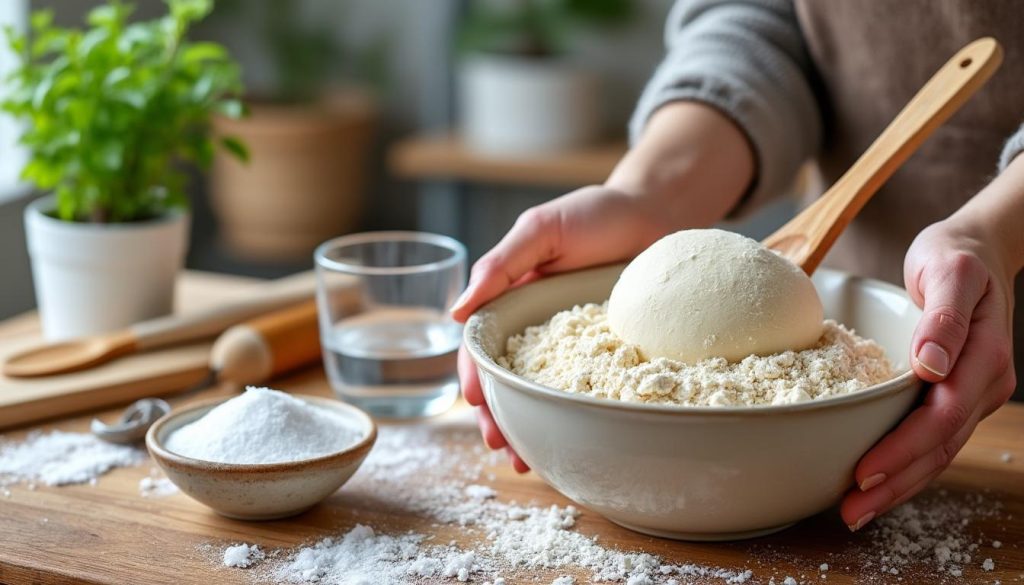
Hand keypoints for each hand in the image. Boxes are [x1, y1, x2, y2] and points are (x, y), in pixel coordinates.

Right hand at [451, 185, 668, 470]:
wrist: (655, 213)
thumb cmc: (593, 214)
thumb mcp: (539, 230)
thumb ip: (500, 265)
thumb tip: (457, 313)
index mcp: (511, 301)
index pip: (483, 346)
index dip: (477, 375)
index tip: (478, 401)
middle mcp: (537, 330)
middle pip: (508, 380)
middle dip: (498, 416)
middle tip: (502, 445)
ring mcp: (575, 347)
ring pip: (543, 394)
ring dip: (530, 427)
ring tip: (527, 461)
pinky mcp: (612, 355)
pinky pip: (591, 391)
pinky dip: (577, 419)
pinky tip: (576, 443)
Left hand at [841, 218, 1016, 530]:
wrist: (977, 250)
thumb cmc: (955, 256)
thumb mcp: (949, 272)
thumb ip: (943, 317)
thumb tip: (930, 363)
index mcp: (984, 358)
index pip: (941, 417)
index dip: (902, 449)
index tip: (864, 472)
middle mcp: (983, 384)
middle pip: (940, 447)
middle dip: (895, 483)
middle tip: (851, 511)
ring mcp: (973, 393)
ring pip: (938, 452)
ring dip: (899, 485)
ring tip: (856, 511)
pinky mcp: (956, 395)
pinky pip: (934, 439)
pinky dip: (907, 465)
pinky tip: (878, 483)